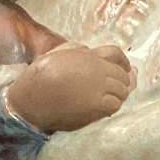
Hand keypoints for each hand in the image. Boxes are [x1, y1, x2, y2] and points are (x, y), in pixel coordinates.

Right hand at [5, 45, 135, 132]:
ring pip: (122, 92)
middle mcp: (98, 71)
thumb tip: (90, 52)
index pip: (117, 55)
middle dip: (121, 80)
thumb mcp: (60, 54)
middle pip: (122, 75)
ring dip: (118, 94)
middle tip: (117, 87)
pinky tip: (104, 107)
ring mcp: (99, 90)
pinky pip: (114, 105)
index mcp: (89, 56)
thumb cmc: (40, 75)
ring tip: (111, 97)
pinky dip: (112, 105)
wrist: (33, 98)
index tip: (126, 68)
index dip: (123, 62)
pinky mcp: (97, 108)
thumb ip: (79, 53)